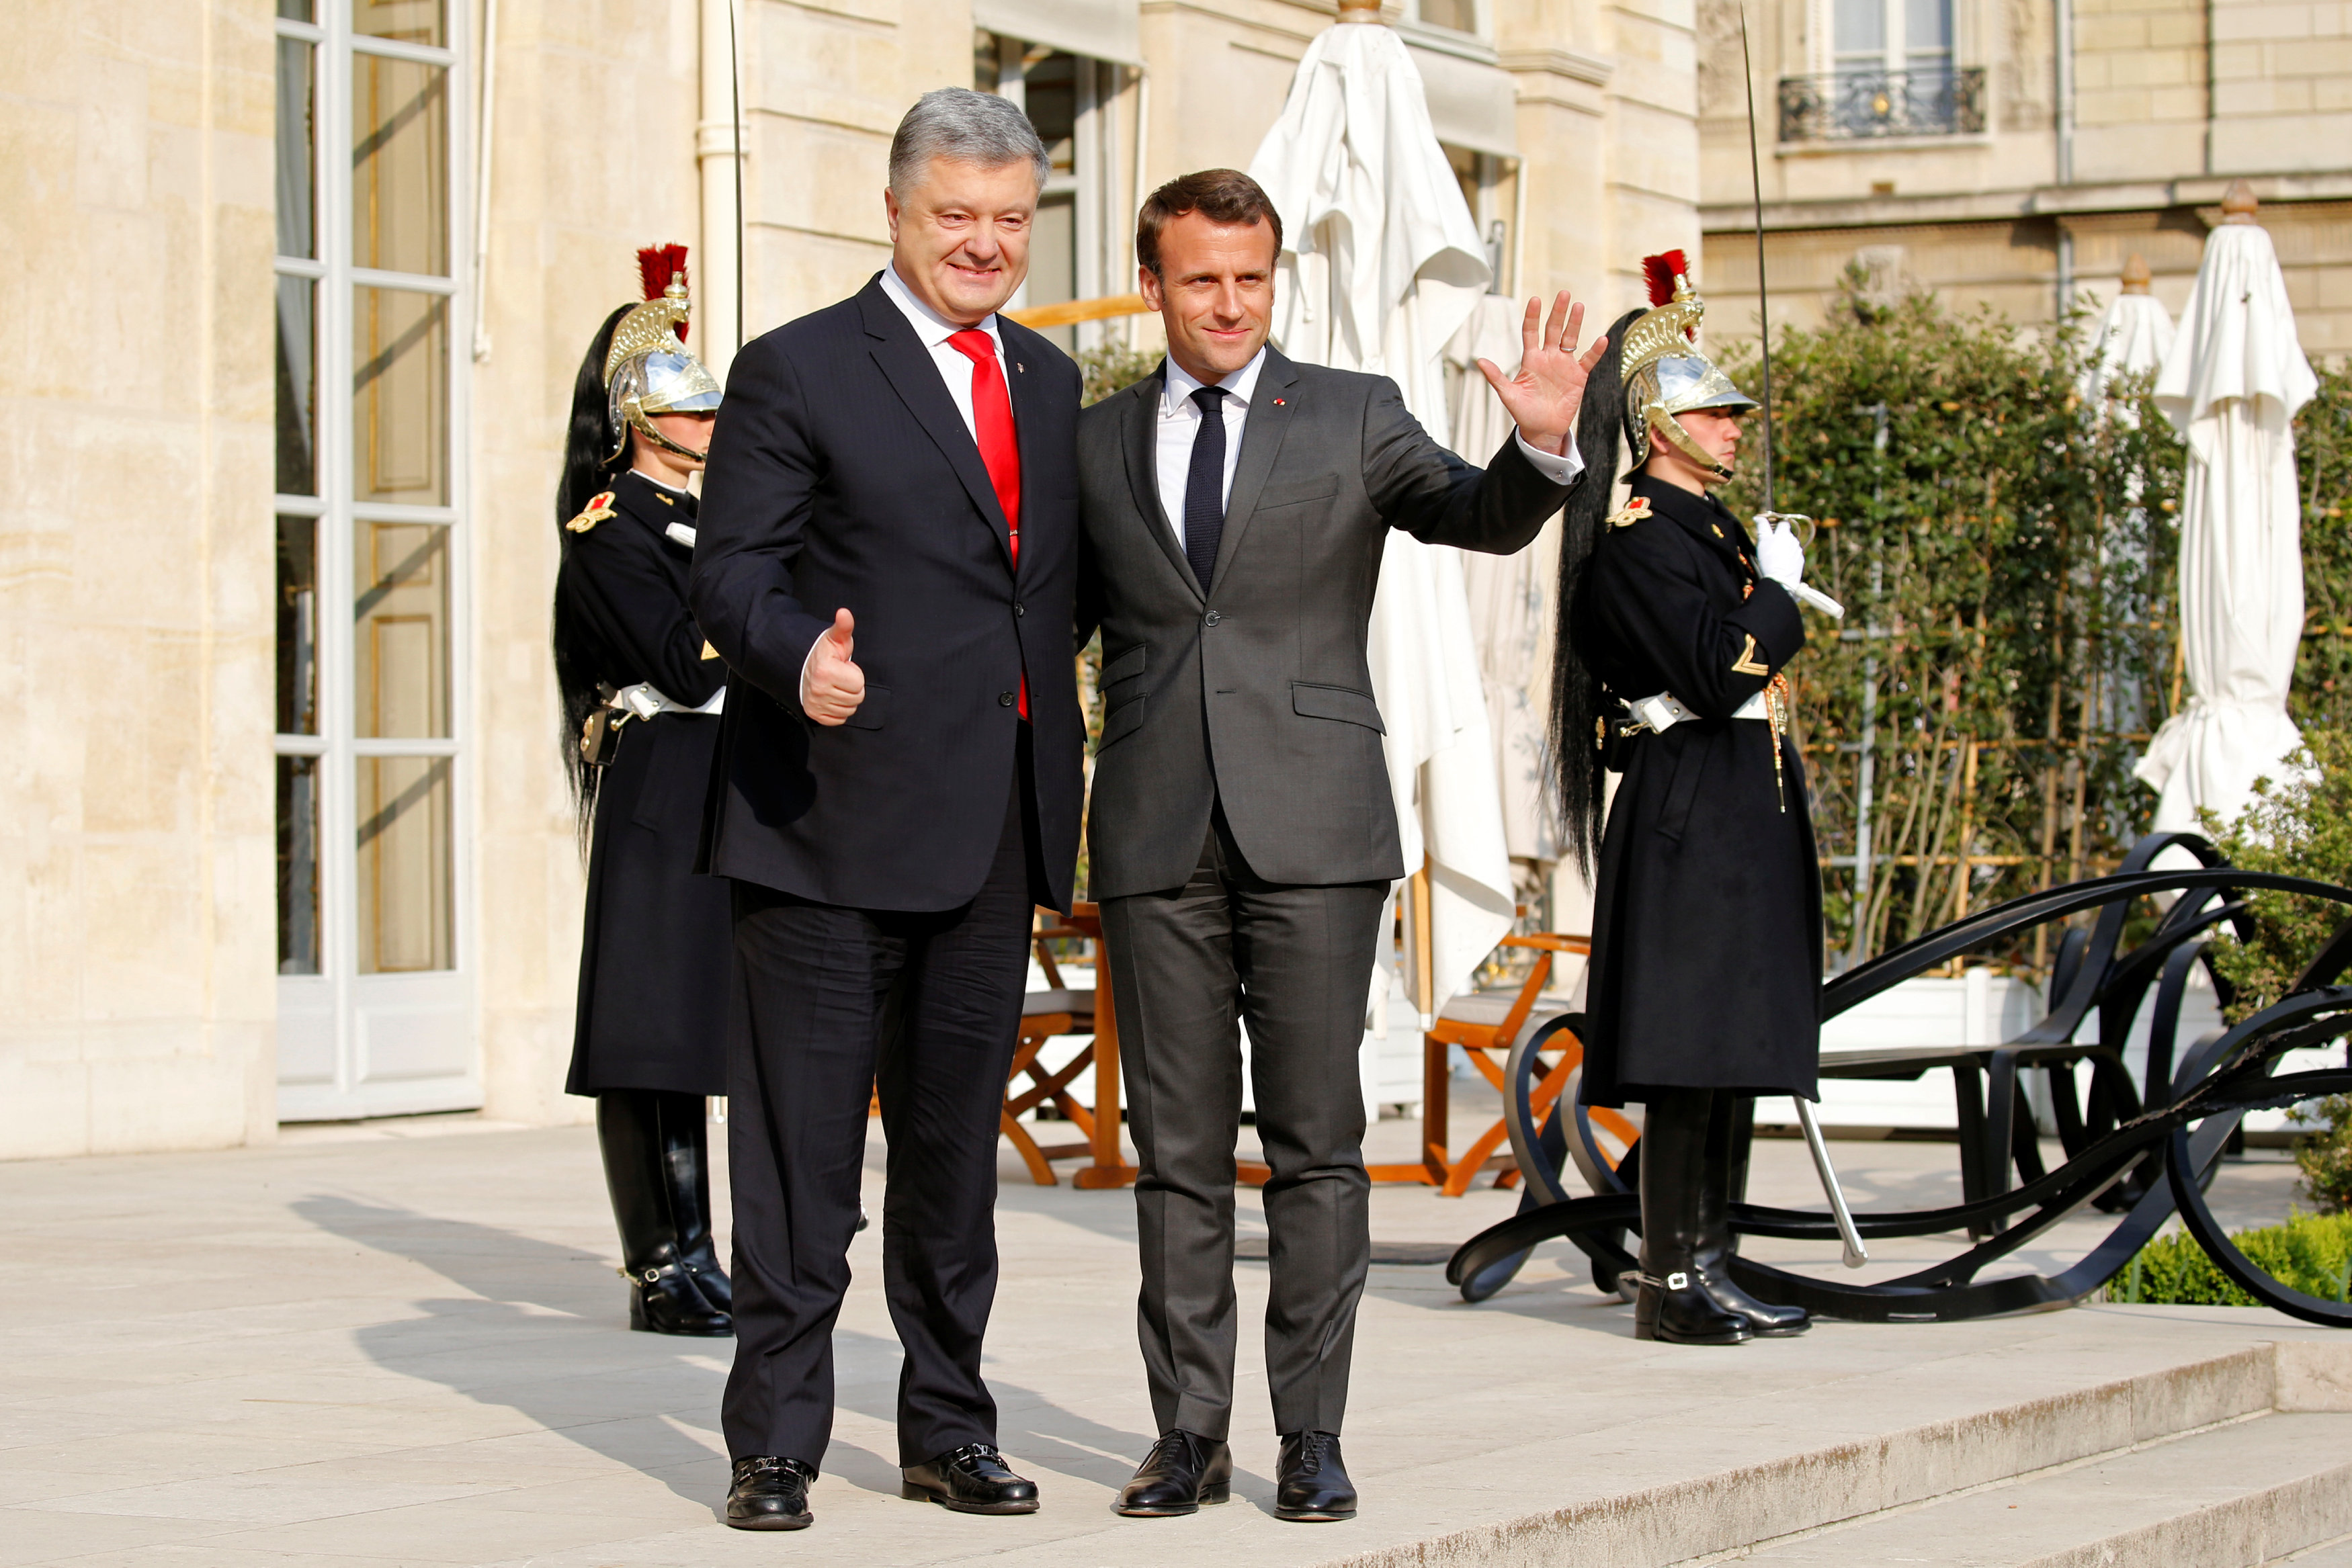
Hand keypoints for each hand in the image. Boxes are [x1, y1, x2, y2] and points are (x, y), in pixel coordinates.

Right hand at [802, 608, 864, 725]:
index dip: (855, 674)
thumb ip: (843, 627)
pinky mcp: (814, 715)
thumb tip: (844, 613)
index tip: (844, 667)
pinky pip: (839, 719)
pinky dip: (839, 710)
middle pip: (856, 698)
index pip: (859, 684)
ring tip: (837, 686)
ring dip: (847, 699)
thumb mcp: (835, 638)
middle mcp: (818, 690)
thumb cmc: (824, 653)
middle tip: (841, 677)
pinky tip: (833, 697)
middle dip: (853, 687)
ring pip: (849, 710)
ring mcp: (815, 704)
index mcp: (825, 671)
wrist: (801, 667)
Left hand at [1478, 291, 1610, 456]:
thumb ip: (1496, 377)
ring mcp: (1564, 365)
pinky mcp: (1578, 376)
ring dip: (1575, 323)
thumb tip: (1480, 361)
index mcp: (1531, 359)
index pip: (1531, 332)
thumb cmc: (1524, 413)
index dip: (1533, 316)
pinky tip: (1602, 339)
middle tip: (1564, 294)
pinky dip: (1595, 351)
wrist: (1542, 430)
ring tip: (1579, 306)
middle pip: (1553, 329)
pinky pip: (1588, 360)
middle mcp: (1548, 358)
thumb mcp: (1509, 395)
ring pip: (1571, 339)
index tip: (1536, 300)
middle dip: (1558, 312)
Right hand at [1753, 515, 1804, 588]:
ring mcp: (1798, 551)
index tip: (1770, 528)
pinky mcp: (1800, 561)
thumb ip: (1762, 526)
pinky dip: (1788, 557)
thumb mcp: (1763, 540)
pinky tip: (1781, 564)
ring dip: (1784, 547)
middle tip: (1769, 545)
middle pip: (1787, 534)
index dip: (1777, 524)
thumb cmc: (1770, 558)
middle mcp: (1794, 540)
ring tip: (1774, 556)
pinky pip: (1793, 555)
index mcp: (1785, 533)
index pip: (1783, 522)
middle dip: (1780, 537)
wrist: (1781, 579)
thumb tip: (1758, 517)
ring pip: (1790, 545)